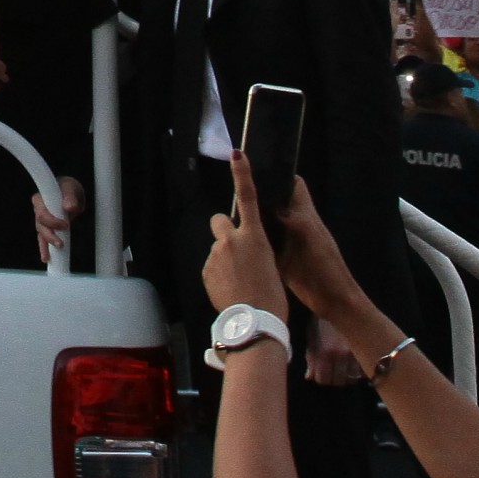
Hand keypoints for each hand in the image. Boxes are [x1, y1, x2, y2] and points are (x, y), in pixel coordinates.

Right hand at [34, 174, 82, 264]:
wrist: (70, 193)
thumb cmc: (68, 188)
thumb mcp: (71, 188)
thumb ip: (70, 197)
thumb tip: (69, 207)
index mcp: (41, 198)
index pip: (42, 212)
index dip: (51, 221)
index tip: (65, 225)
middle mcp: (38, 210)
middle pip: (40, 225)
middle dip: (50, 235)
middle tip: (62, 243)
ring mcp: (41, 220)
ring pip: (41, 233)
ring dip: (47, 244)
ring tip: (51, 255)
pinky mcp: (46, 228)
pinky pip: (43, 239)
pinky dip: (44, 248)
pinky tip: (46, 258)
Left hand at [202, 153, 288, 316]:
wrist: (253, 323)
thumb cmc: (272, 297)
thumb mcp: (272, 266)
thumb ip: (256, 251)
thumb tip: (247, 252)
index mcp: (254, 237)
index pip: (247, 197)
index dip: (242, 173)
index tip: (237, 154)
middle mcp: (231, 241)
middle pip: (219, 221)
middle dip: (225, 230)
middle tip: (236, 249)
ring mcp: (215, 256)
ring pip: (217, 249)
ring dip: (224, 258)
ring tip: (239, 280)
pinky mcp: (206, 271)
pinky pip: (212, 267)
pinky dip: (219, 274)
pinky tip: (231, 289)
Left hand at [306, 317, 362, 387]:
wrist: (340, 303)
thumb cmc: (322, 321)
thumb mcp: (312, 337)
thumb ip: (311, 358)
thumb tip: (310, 377)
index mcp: (325, 352)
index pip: (323, 379)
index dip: (322, 377)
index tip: (323, 372)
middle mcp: (341, 355)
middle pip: (339, 382)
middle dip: (335, 377)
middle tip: (334, 370)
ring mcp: (357, 352)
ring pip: (353, 379)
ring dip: (348, 376)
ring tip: (345, 368)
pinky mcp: (368, 350)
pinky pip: (366, 371)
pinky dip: (361, 371)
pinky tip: (356, 364)